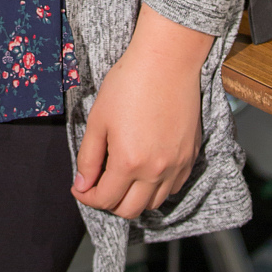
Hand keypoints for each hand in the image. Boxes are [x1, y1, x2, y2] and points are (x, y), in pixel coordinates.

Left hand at [71, 3, 213, 219]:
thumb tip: (82, 185)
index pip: (105, 199)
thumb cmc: (129, 83)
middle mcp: (155, 171)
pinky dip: (157, 188)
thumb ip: (89, 157)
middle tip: (99, 185)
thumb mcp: (98, 119)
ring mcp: (177, 166)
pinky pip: (173, 188)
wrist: (167, 61)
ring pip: (153, 203)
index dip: (87, 197)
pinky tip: (146, 170)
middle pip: (130, 210)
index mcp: (129, 162)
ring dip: (134, 198)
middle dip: (109, 203)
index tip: (80, 188)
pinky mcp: (191, 157)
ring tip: (122, 179)